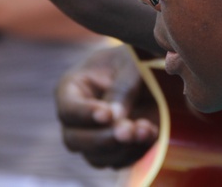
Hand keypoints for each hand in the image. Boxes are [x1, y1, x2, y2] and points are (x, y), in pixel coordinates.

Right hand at [56, 44, 158, 168]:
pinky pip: (118, 162)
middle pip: (74, 139)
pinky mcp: (114, 149)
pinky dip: (135, 152)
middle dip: (102, 138)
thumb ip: (122, 88)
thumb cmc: (135, 60)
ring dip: (121, 149)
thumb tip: (115, 118)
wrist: (153, 72)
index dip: (84, 114)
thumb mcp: (130, 65)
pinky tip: (151, 133)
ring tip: (146, 129)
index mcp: (72, 89)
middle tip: (128, 130)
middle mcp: (78, 118)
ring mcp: (94, 136)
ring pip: (95, 157)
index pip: (68, 108)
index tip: (107, 115)